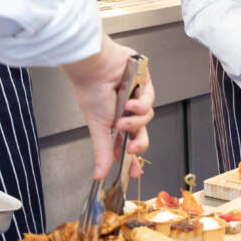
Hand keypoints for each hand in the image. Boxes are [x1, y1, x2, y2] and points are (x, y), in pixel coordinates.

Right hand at [61, 38, 152, 178]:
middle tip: (132, 148)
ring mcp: (135, 98)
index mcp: (112, 122)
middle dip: (138, 143)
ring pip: (146, 118)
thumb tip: (99, 173)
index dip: (132, 159)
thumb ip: (102, 151)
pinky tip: (130, 102)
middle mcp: (125, 111)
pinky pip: (149, 101)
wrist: (95, 67)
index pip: (125, 144)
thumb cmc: (91, 91)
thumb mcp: (98, 127)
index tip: (135, 172)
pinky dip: (141, 104)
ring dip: (135, 120)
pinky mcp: (144, 85)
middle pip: (140, 133)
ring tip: (122, 116)